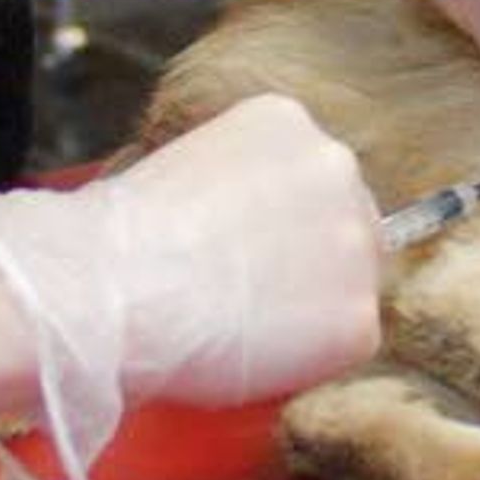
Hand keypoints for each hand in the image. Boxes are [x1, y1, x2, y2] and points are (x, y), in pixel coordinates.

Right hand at [0, 93, 382, 479]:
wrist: (119, 290)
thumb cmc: (125, 240)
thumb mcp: (185, 169)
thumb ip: (237, 186)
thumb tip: (241, 228)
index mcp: (286, 122)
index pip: (307, 177)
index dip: (278, 224)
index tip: (247, 252)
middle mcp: (335, 165)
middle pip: (342, 220)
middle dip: (307, 258)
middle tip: (253, 295)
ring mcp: (357, 238)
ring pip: (351, 281)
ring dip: (313, 305)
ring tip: (246, 327)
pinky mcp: (360, 313)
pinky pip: (346, 341)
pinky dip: (311, 358)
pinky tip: (260, 355)